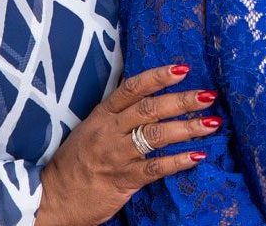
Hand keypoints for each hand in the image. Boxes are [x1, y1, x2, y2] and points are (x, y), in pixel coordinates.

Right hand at [36, 64, 222, 225]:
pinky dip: (178, 161)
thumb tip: (150, 93)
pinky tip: (197, 156)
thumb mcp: (92, 128)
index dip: (157, 77)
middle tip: (208, 95)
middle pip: (150, 110)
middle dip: (182, 101)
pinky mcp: (124, 180)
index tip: (182, 68)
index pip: (132, 89)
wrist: (53, 197)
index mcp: (102, 115)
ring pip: (156, 137)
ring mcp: (117, 155)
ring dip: (188, 129)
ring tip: (212, 123)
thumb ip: (118, 113)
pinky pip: (156, 168)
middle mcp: (110, 131)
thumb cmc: (76, 161)